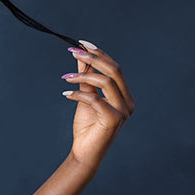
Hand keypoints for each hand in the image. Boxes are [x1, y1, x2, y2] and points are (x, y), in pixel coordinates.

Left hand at [61, 39, 134, 169]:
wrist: (84, 152)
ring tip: (66, 78)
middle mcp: (128, 102)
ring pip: (106, 82)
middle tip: (74, 51)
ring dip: (83, 75)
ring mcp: (123, 111)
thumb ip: (86, 77)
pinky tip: (66, 94)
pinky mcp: (114, 119)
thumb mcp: (86, 96)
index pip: (115, 68)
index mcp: (124, 95)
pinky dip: (79, 94)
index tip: (81, 43)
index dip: (99, 53)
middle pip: (115, 70)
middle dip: (93, 58)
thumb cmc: (87, 126)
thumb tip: (82, 54)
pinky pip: (95, 98)